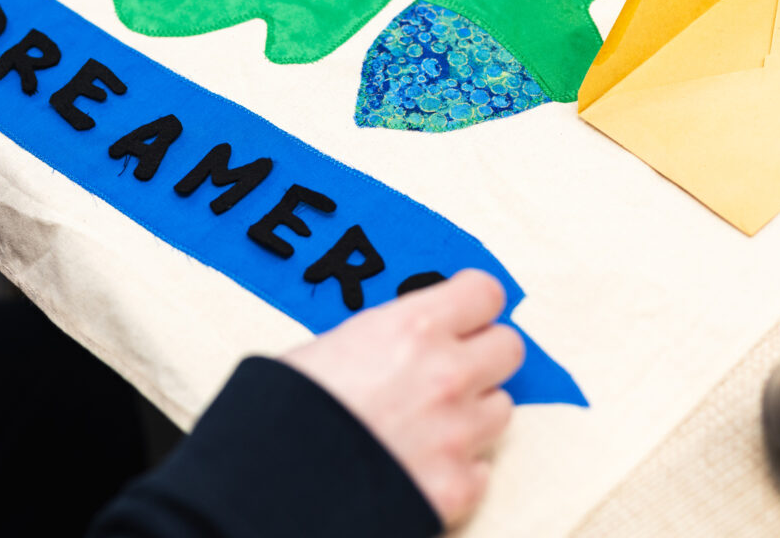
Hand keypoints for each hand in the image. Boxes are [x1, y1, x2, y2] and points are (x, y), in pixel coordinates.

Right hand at [281, 270, 522, 526]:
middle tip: (449, 365)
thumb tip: (397, 342)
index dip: (472, 303)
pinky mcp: (457, 487)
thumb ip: (381, 338)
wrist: (271, 481)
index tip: (462, 311)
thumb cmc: (282, 409)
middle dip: (482, 353)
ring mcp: (458, 434)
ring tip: (428, 421)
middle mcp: (446, 375)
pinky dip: (458, 466)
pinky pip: (482, 468)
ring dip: (472, 411)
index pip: (484, 293)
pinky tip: (422, 463)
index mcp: (411, 328)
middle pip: (508, 347)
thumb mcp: (326, 347)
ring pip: (501, 408)